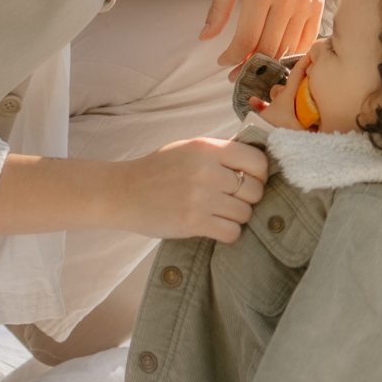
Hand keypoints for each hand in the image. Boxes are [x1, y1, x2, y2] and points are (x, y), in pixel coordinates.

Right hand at [118, 136, 269, 242]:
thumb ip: (219, 154)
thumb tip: (255, 163)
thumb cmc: (157, 170)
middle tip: (232, 200)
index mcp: (207, 148)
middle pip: (254, 190)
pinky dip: (227, 233)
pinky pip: (231, 232)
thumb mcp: (188, 149)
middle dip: (247, 198)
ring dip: (236, 217)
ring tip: (219, 213)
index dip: (259, 174)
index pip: (257, 161)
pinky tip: (214, 226)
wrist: (123, 192)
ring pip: (245, 213)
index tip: (250, 180)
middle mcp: (207, 170)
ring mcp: (200, 198)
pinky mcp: (193, 223)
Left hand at [199, 0, 333, 73]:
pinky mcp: (318, 6)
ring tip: (254, 66)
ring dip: (269, 63)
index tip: (223, 61)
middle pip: (268, 48)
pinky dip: (291, 54)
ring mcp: (305, 3)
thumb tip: (205, 37)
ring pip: (287, 48)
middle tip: (236, 73)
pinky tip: (276, 56)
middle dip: (249, 66)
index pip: (246, 39)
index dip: (232, 57)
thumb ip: (219, 8)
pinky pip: (306, 41)